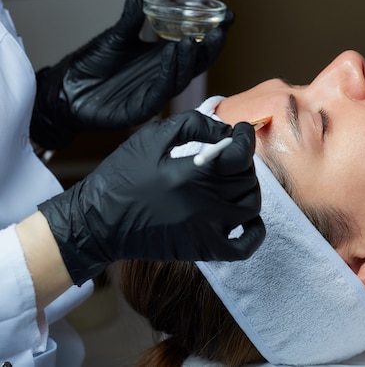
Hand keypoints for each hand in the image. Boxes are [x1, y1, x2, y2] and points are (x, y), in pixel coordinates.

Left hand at [30, 0, 234, 149]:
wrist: (66, 92)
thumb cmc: (91, 67)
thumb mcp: (115, 38)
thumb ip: (130, 21)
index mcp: (162, 60)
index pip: (194, 48)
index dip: (211, 34)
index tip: (227, 17)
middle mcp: (164, 76)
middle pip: (196, 64)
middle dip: (210, 48)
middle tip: (220, 31)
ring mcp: (155, 92)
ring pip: (182, 77)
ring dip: (190, 59)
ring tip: (194, 39)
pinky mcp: (143, 107)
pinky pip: (161, 89)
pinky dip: (169, 72)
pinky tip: (172, 54)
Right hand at [38, 111, 264, 284]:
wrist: (96, 224)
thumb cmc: (120, 178)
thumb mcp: (150, 139)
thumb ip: (192, 126)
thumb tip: (225, 131)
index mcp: (190, 174)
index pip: (239, 155)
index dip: (245, 138)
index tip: (241, 131)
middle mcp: (203, 204)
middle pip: (246, 179)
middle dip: (242, 162)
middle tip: (228, 155)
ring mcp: (206, 230)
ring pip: (250, 207)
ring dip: (248, 190)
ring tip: (232, 181)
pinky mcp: (203, 251)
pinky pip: (244, 247)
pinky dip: (255, 233)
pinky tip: (248, 219)